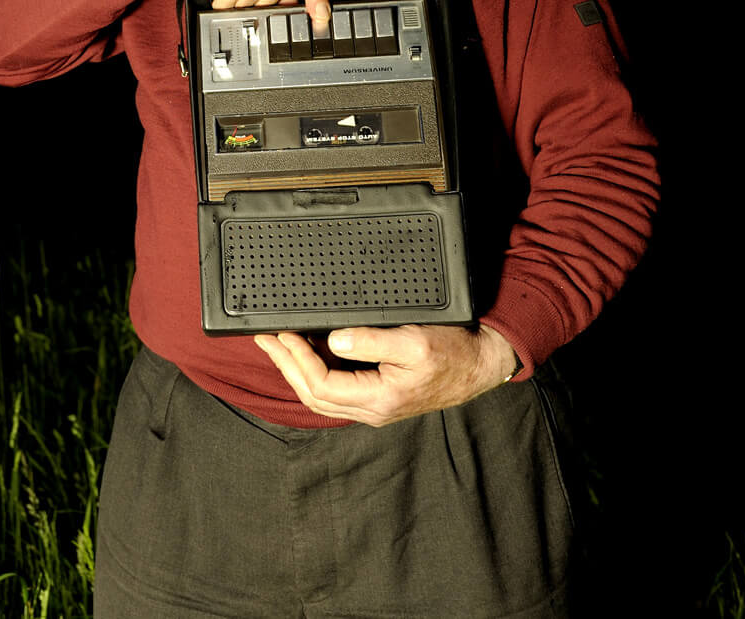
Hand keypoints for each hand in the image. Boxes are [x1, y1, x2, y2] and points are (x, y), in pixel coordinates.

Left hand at [253, 324, 517, 425]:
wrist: (479, 365)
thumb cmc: (453, 353)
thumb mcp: (414, 341)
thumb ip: (372, 342)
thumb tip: (333, 341)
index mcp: (379, 398)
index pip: (321, 385)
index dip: (296, 360)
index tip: (283, 335)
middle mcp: (372, 409)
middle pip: (313, 394)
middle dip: (285, 366)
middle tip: (265, 340)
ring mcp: (374, 405)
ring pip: (321, 396)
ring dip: (295, 370)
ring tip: (277, 346)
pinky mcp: (378, 396)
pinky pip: (336, 390)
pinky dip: (314, 372)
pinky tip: (306, 354)